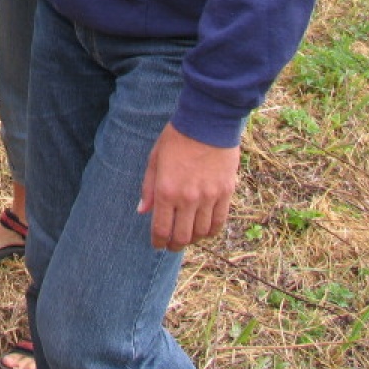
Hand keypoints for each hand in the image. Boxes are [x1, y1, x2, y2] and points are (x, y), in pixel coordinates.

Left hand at [138, 124, 240, 251]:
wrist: (207, 123)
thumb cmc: (176, 138)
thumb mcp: (155, 159)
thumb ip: (148, 187)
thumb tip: (142, 211)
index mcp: (167, 190)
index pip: (162, 229)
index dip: (158, 242)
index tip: (157, 245)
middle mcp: (188, 198)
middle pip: (183, 236)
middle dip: (174, 245)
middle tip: (171, 245)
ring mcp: (209, 197)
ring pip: (202, 232)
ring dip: (193, 239)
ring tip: (188, 236)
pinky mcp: (226, 193)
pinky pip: (219, 221)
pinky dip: (211, 231)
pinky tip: (205, 230)